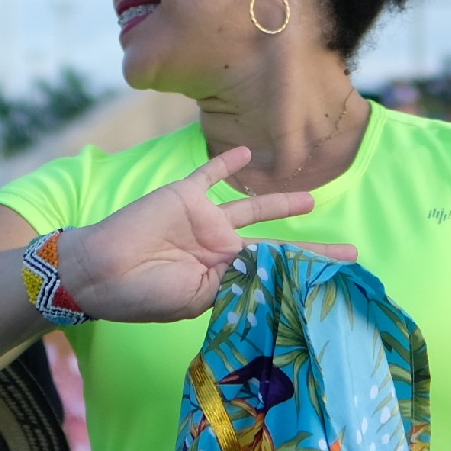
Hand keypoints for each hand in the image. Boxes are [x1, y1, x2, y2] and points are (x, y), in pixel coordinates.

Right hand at [56, 161, 357, 324]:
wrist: (100, 272)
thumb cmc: (144, 295)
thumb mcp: (196, 298)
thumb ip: (234, 282)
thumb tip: (277, 275)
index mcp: (224, 275)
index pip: (272, 272)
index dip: (302, 275)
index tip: (336, 282)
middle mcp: (220, 247)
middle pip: (275, 243)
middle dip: (312, 248)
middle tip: (351, 252)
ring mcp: (204, 220)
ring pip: (252, 207)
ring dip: (282, 202)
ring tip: (313, 201)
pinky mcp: (185, 196)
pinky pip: (210, 173)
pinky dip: (227, 162)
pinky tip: (247, 152)